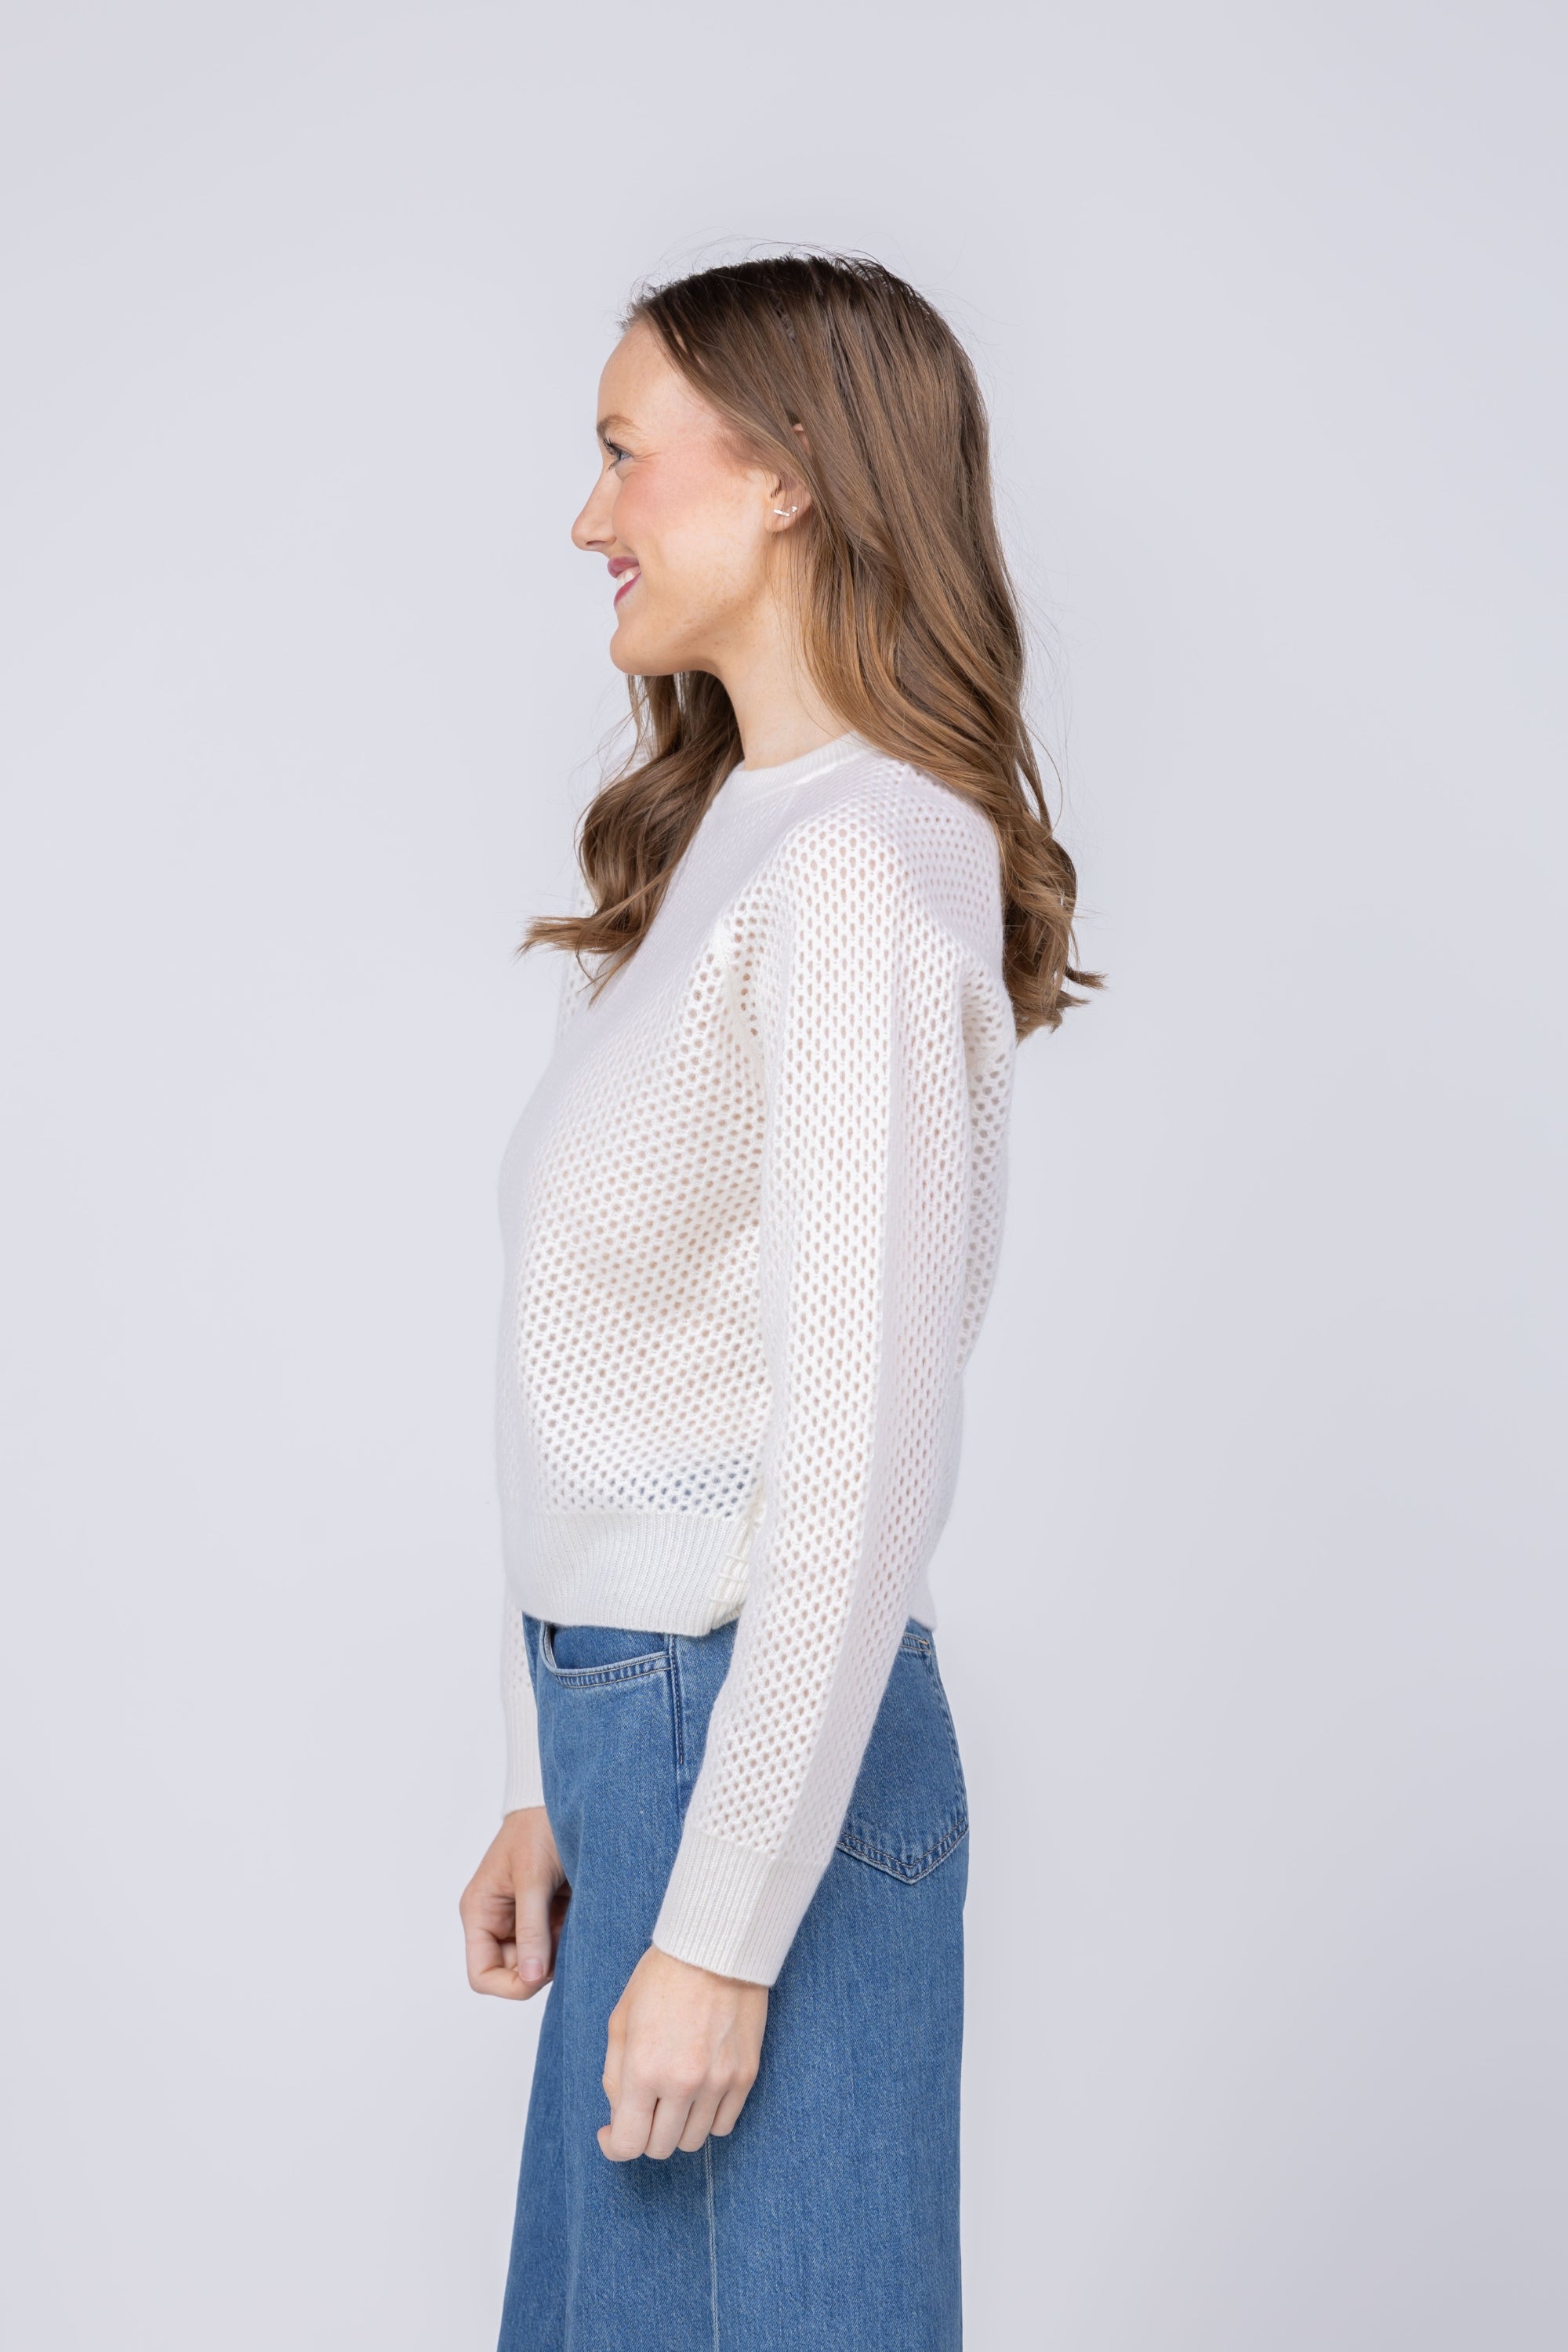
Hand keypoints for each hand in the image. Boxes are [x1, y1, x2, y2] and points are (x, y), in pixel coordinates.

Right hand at [460, 1806, 568, 1998]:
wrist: (567, 1799)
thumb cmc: (538, 1828)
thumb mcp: (533, 1878)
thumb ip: (531, 1930)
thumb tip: (532, 1979)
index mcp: (480, 1912)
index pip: (482, 1974)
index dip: (510, 1984)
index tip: (542, 1973)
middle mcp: (498, 1921)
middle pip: (513, 1973)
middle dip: (540, 1969)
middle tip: (567, 1945)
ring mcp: (525, 1920)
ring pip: (539, 1963)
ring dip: (559, 1954)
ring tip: (576, 1925)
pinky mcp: (549, 1914)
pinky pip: (558, 1945)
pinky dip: (572, 1941)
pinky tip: (583, 1920)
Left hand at [599, 1945, 766, 2160]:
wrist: (717, 1947)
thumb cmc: (663, 1976)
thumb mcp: (620, 2021)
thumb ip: (614, 2076)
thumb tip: (618, 2117)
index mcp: (644, 2069)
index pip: (628, 2144)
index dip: (614, 2146)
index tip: (610, 2133)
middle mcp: (683, 2083)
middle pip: (660, 2148)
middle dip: (644, 2134)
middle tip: (643, 2109)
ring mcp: (718, 2083)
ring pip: (693, 2141)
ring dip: (677, 2128)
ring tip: (672, 2097)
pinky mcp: (745, 2077)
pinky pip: (724, 2125)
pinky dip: (707, 2118)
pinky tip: (699, 2093)